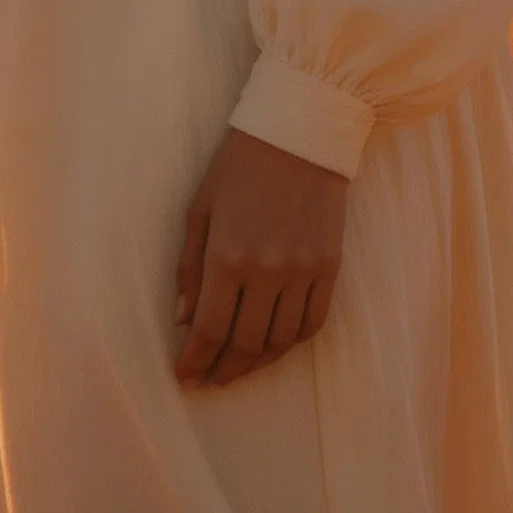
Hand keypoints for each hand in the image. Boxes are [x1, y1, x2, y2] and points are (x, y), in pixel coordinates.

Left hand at [173, 125, 348, 388]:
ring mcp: (303, 271)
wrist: (300, 133)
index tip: (185, 378)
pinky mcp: (330, 267)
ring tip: (238, 367)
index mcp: (227, 256)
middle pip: (244, 344)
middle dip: (223, 370)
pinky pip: (313, 322)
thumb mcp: (200, 209)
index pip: (210, 330)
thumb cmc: (239, 166)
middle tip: (209, 380)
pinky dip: (292, 342)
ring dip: (257, 363)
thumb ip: (189, 267)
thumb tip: (183, 319)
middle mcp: (267, 270)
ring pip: (281, 340)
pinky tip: (274, 345)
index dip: (195, 361)